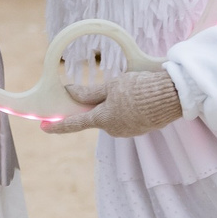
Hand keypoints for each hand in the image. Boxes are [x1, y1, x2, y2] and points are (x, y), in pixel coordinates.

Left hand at [44, 69, 183, 137]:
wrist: (172, 97)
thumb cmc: (141, 89)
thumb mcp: (112, 86)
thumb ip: (89, 92)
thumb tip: (70, 92)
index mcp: (103, 119)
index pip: (74, 124)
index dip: (58, 126)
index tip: (44, 127)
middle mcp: (114, 130)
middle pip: (97, 116)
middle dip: (98, 104)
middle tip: (111, 87)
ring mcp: (128, 131)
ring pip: (113, 116)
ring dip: (115, 104)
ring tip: (132, 89)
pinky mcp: (141, 129)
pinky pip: (127, 118)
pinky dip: (128, 108)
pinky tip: (139, 97)